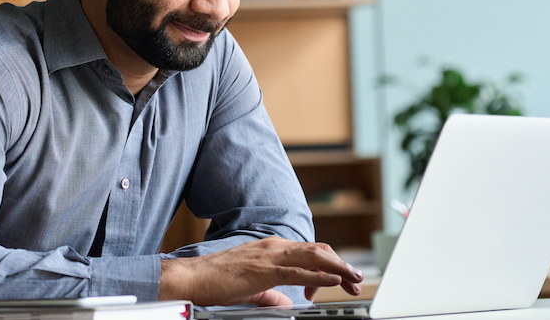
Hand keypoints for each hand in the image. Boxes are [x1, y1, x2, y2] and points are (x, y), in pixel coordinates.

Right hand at [158, 237, 362, 306]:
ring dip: (338, 268)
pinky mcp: (264, 270)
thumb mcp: (252, 288)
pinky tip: (333, 281)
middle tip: (356, 280)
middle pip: (318, 251)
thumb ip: (271, 294)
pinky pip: (298, 271)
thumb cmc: (217, 281)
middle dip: (341, 265)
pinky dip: (319, 275)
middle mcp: (274, 246)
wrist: (193, 277)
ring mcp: (270, 256)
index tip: (339, 282)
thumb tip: (286, 302)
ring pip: (314, 257)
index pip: (310, 252)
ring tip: (354, 278)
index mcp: (272, 249)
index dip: (329, 265)